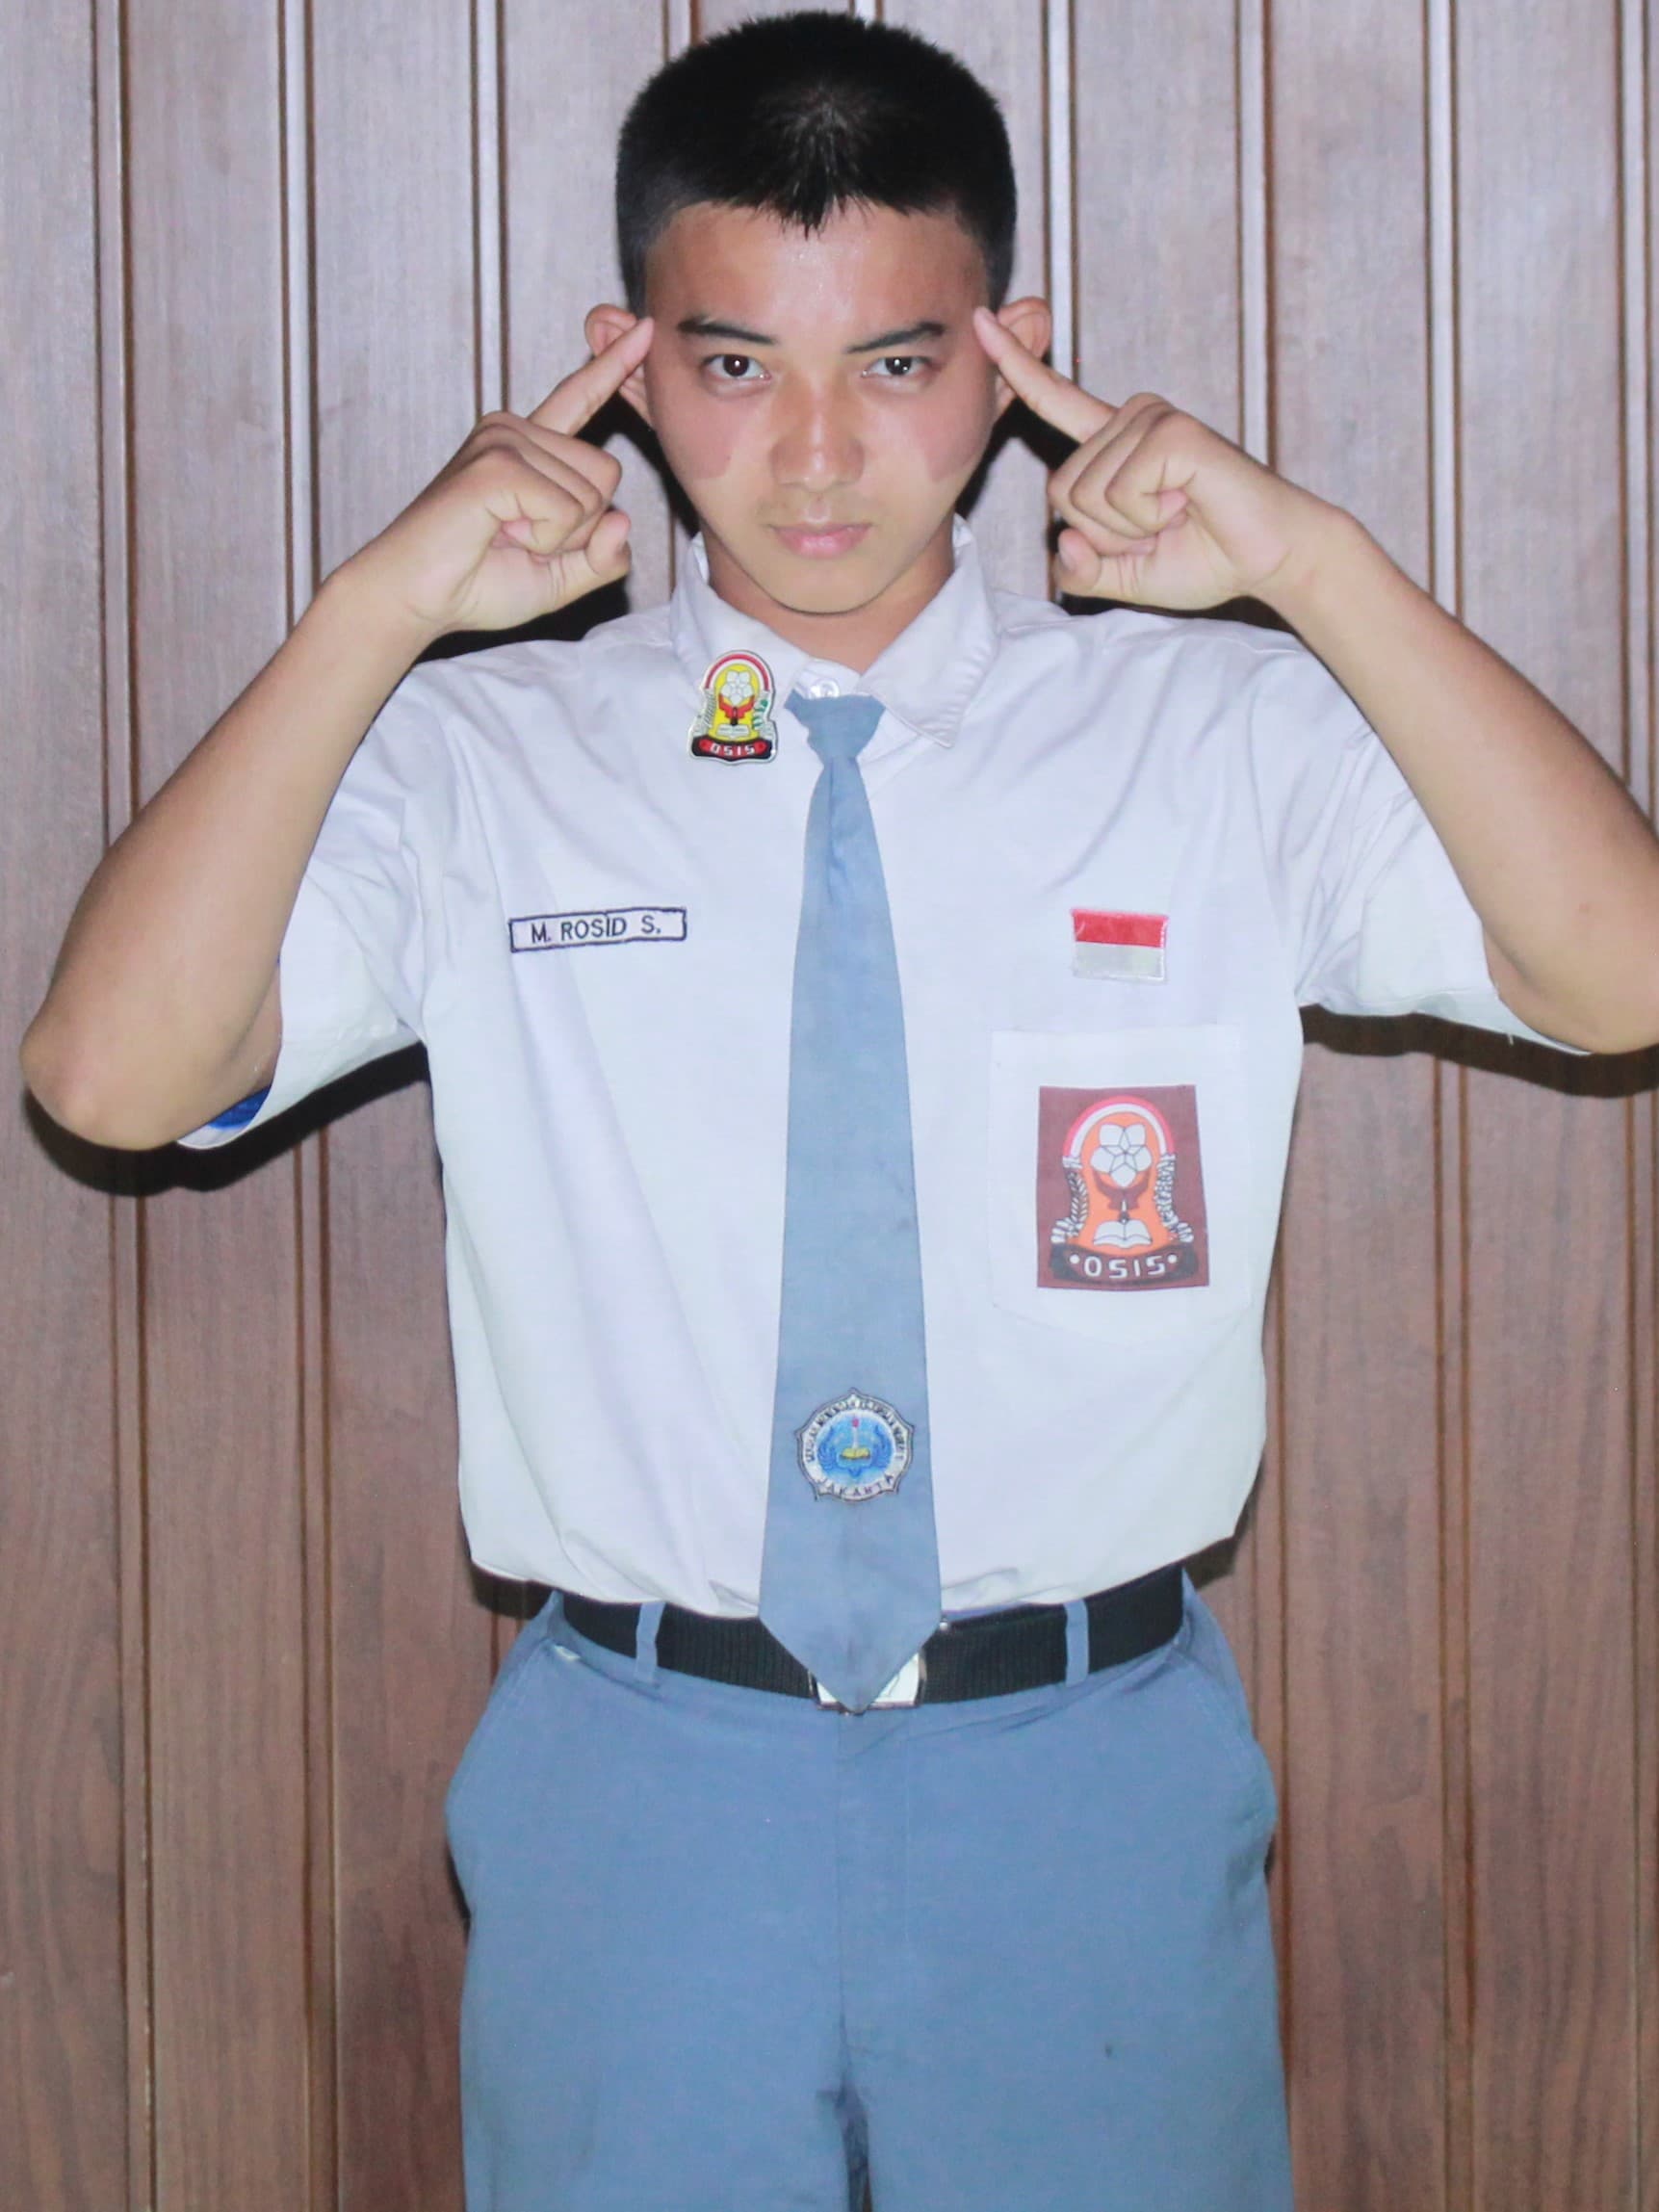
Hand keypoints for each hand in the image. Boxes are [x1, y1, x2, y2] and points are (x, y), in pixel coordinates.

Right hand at [343, 317, 653, 640]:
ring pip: (592, 496)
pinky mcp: (496, 463)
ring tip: (503, 537)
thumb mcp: (559, 577)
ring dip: (558, 538)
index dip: (613, 366)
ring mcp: (503, 439)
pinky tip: (499, 535)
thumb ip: (603, 557)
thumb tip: (623, 520)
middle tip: (519, 539)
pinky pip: (566, 509)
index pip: (580, 399)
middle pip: (607, 474)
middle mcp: (515, 430)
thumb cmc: (477, 583)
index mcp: (528, 447)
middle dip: (580, 529)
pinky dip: (544, 540)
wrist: (415, 596)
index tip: (645, 327)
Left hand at [972, 306, 1340, 611]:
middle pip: (1061, 493)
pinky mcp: (1171, 431)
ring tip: (1179, 514)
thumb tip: (1065, 543)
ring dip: (1130, 530)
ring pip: (1086, 497)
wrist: (1267, 558)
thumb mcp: (1122, 578)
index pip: (1054, 402)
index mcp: (1113, 445)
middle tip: (1162, 528)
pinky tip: (1187, 504)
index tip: (981, 321)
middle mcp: (1130, 420)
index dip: (1015, 367)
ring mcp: (1150, 419)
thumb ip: (1079, 570)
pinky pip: (1120, 493)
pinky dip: (1149, 519)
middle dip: (1104, 535)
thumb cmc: (1202, 558)